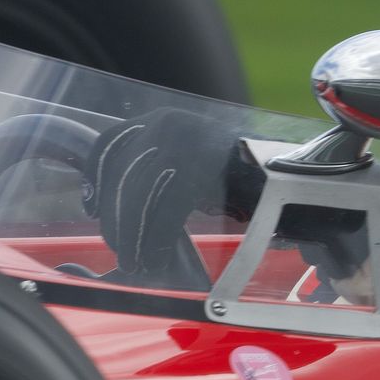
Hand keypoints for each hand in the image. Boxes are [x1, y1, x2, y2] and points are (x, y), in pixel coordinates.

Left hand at [88, 108, 264, 278]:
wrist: (286, 181)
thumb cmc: (237, 180)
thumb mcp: (189, 164)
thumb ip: (155, 174)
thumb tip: (110, 206)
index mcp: (164, 119)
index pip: (110, 142)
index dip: (97, 177)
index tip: (92, 206)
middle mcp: (170, 124)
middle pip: (123, 175)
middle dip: (117, 220)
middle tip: (123, 250)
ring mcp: (186, 143)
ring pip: (140, 195)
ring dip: (133, 235)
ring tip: (137, 260)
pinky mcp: (200, 168)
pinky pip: (164, 209)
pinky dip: (155, 238)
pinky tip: (156, 256)